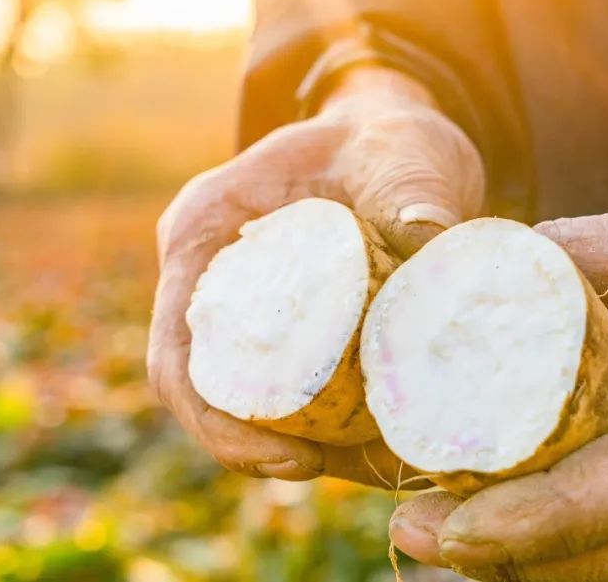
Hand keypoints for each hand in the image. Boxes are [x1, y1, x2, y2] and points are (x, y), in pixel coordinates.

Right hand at [149, 66, 483, 486]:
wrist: (396, 138)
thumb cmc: (388, 136)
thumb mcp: (404, 152)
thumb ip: (414, 190)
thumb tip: (429, 242)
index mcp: (205, 228)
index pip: (178, 347)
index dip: (217, 421)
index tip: (294, 458)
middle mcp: (209, 273)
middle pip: (202, 388)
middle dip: (254, 447)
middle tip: (332, 471)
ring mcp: (243, 302)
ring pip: (245, 396)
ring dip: (295, 442)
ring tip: (369, 468)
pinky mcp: (285, 324)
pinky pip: (289, 387)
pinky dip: (326, 423)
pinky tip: (379, 444)